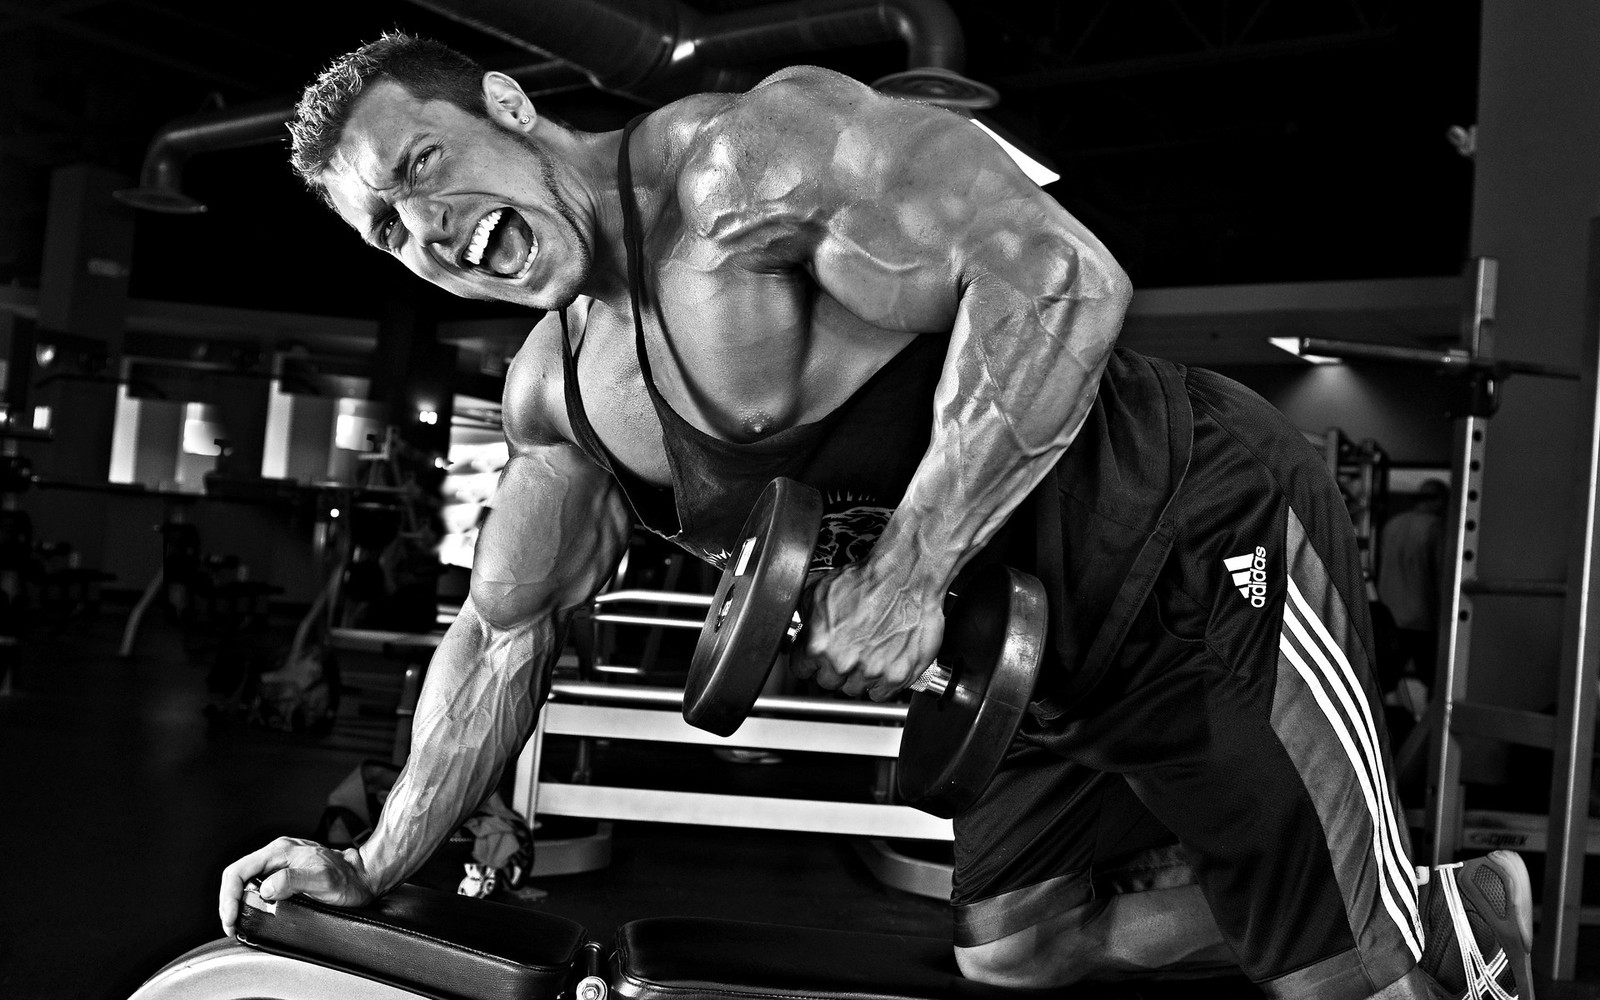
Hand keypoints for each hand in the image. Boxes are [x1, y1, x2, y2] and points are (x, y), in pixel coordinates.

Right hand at [218, 836, 377, 938]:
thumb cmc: (348, 878)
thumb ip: (293, 880)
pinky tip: (252, 913)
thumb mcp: (323, 880)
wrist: (365, 877)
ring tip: (237, 922)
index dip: (229, 896)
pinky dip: (250, 901)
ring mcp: (281, 864)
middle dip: (229, 901)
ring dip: (238, 902)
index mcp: (280, 851)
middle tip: (232, 925)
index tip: (231, 917)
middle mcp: (278, 855)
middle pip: (238, 876)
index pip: (239, 871)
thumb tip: (266, 888)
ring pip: (246, 881)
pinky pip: (259, 886)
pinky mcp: (286, 875)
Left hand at [791, 562, 944, 700]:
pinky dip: (882, 682)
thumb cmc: (868, 579)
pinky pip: (881, 693)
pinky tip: (883, 661)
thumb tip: (799, 630)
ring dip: (858, 676)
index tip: (818, 657)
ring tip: (867, 652)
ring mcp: (870, 672)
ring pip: (854, 689)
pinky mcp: (896, 676)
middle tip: (847, 650)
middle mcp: (842, 662)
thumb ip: (805, 618)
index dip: (810, 661)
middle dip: (834, 668)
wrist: (906, 575)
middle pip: (828, 682)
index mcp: (818, 645)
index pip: (802, 670)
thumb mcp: (819, 590)